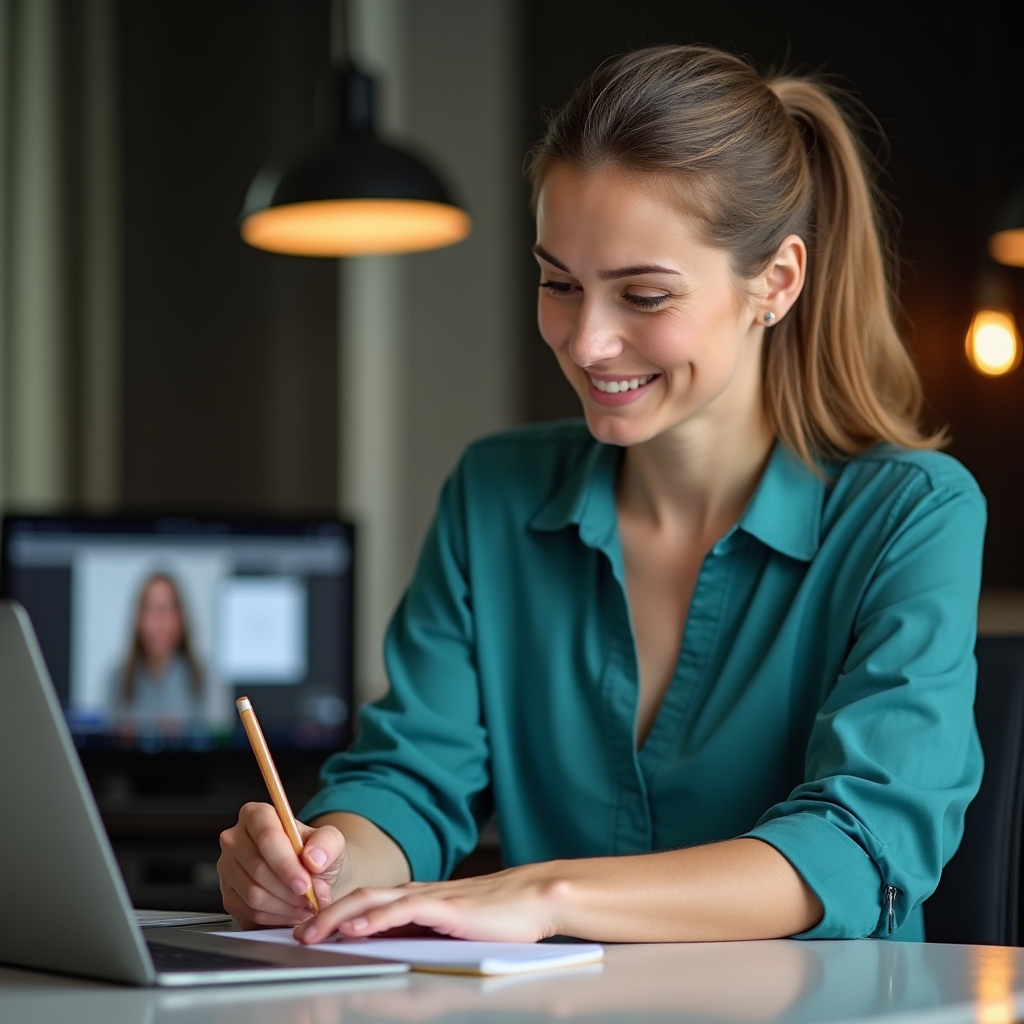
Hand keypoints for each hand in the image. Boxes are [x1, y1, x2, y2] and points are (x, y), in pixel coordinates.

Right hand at [218, 802, 344, 927]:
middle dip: (289, 890)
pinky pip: (249, 913)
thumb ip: (327, 843)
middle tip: (311, 899)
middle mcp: (235, 838)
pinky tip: (291, 912)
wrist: (310, 876)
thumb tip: (313, 858)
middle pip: (258, 869)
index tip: (304, 884)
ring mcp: (227, 868)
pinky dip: (275, 918)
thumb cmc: (315, 854)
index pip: (267, 837)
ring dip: (284, 906)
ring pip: (252, 894)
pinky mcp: (227, 895)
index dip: (286, 864)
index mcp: (257, 815)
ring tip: (306, 906)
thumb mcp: (331, 841)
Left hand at [293, 865, 563, 944]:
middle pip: (358, 897)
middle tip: (294, 935)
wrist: (534, 899)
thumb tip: (387, 951)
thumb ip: (420, 935)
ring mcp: (430, 898)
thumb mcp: (449, 930)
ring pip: (372, 900)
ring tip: (310, 933)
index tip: (305, 933)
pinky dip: (375, 917)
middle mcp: (416, 894)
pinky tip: (357, 927)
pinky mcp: (446, 907)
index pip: (364, 904)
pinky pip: (403, 910)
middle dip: (323, 916)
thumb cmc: (498, 918)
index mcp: (415, 900)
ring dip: (337, 916)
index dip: (332, 917)